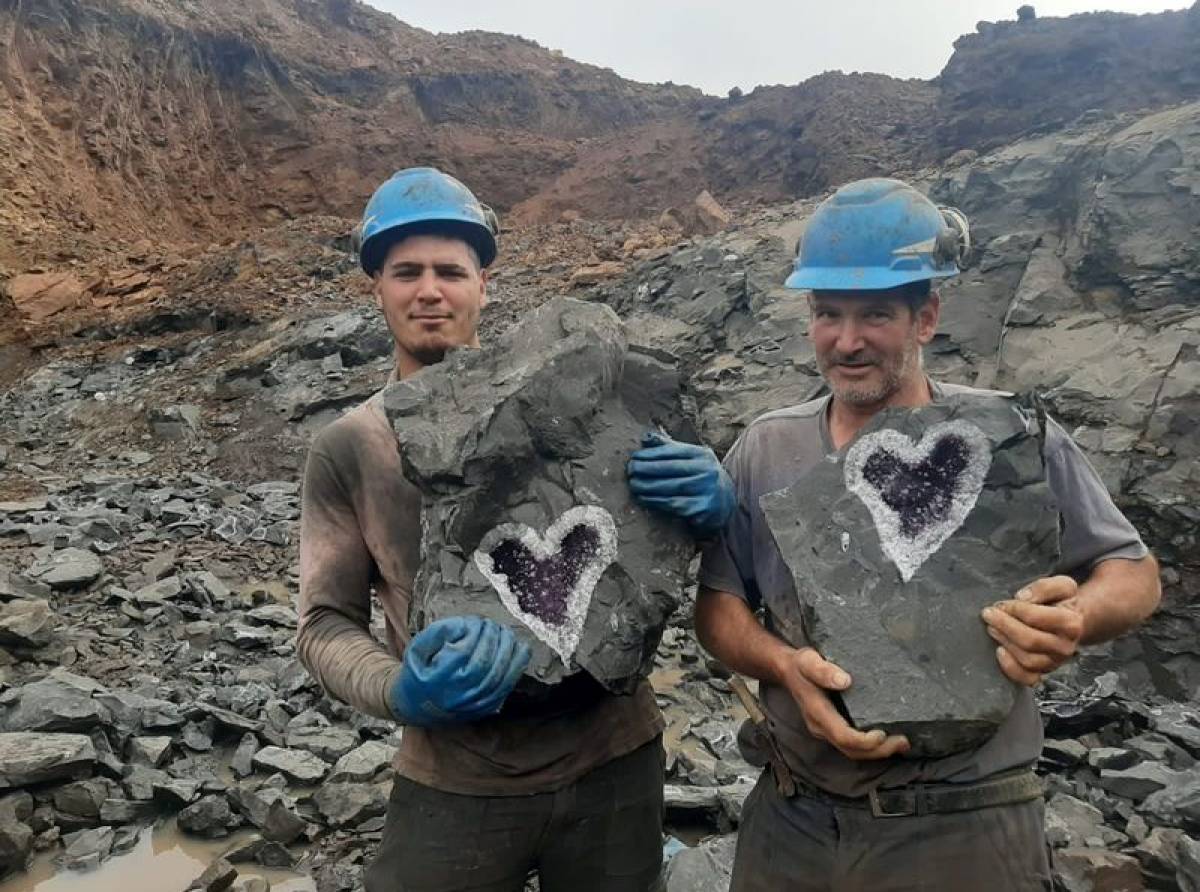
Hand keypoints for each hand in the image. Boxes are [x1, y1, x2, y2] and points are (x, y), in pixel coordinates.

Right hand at [388, 616, 530, 725]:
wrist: (417, 706)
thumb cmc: (419, 671)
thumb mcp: (417, 648)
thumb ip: (439, 632)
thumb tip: (467, 624)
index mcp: (436, 680)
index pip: (462, 653)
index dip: (473, 633)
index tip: (476, 621)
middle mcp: (456, 696)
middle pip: (483, 664)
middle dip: (492, 638)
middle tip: (492, 624)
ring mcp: (473, 705)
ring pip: (499, 676)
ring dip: (507, 649)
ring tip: (506, 633)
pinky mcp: (486, 708)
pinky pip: (507, 687)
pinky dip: (518, 666)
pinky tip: (521, 649)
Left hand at [626, 431, 734, 534]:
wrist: (725, 502)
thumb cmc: (700, 475)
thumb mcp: (691, 458)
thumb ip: (669, 447)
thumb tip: (645, 437)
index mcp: (702, 454)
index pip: (674, 451)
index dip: (651, 454)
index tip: (634, 457)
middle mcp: (707, 471)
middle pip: (671, 469)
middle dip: (647, 469)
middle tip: (630, 471)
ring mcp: (706, 491)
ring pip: (671, 488)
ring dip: (649, 487)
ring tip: (634, 485)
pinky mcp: (702, 508)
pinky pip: (674, 505)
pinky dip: (656, 501)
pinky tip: (644, 498)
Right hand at [773, 646, 909, 760]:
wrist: (787, 670)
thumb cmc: (800, 665)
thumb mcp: (808, 660)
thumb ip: (823, 670)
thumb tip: (845, 681)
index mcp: (817, 712)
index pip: (842, 736)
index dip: (863, 741)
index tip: (882, 734)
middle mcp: (821, 727)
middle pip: (851, 750)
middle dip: (878, 751)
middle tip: (902, 742)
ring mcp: (826, 730)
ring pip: (852, 751)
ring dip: (877, 752)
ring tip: (901, 743)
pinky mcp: (832, 728)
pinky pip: (852, 744)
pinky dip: (871, 746)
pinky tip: (887, 739)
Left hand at [982, 576, 1083, 685]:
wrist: (1071, 622)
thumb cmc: (1061, 603)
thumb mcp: (1061, 585)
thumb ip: (1043, 587)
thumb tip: (1022, 597)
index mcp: (1071, 624)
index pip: (1036, 618)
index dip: (1015, 609)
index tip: (1001, 604)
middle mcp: (1065, 647)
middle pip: (1029, 640)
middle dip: (1004, 626)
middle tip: (989, 614)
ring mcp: (1054, 662)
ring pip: (1027, 659)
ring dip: (1004, 642)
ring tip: (992, 628)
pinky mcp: (1044, 672)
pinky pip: (1027, 679)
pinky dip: (1011, 668)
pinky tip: (999, 651)